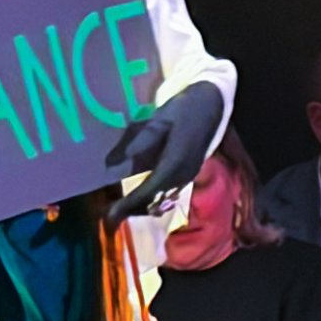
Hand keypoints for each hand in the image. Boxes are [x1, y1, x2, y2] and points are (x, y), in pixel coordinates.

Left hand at [105, 82, 223, 226]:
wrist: (211, 106)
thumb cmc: (183, 109)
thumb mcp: (158, 121)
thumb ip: (137, 141)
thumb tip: (110, 163)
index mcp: (174, 162)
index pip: (149, 190)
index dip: (129, 204)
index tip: (111, 214)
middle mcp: (182, 174)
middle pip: (155, 201)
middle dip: (132, 209)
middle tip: (110, 215)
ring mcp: (187, 176)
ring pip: (162, 200)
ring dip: (142, 206)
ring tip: (119, 209)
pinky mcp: (188, 174)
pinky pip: (168, 194)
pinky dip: (152, 198)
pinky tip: (138, 198)